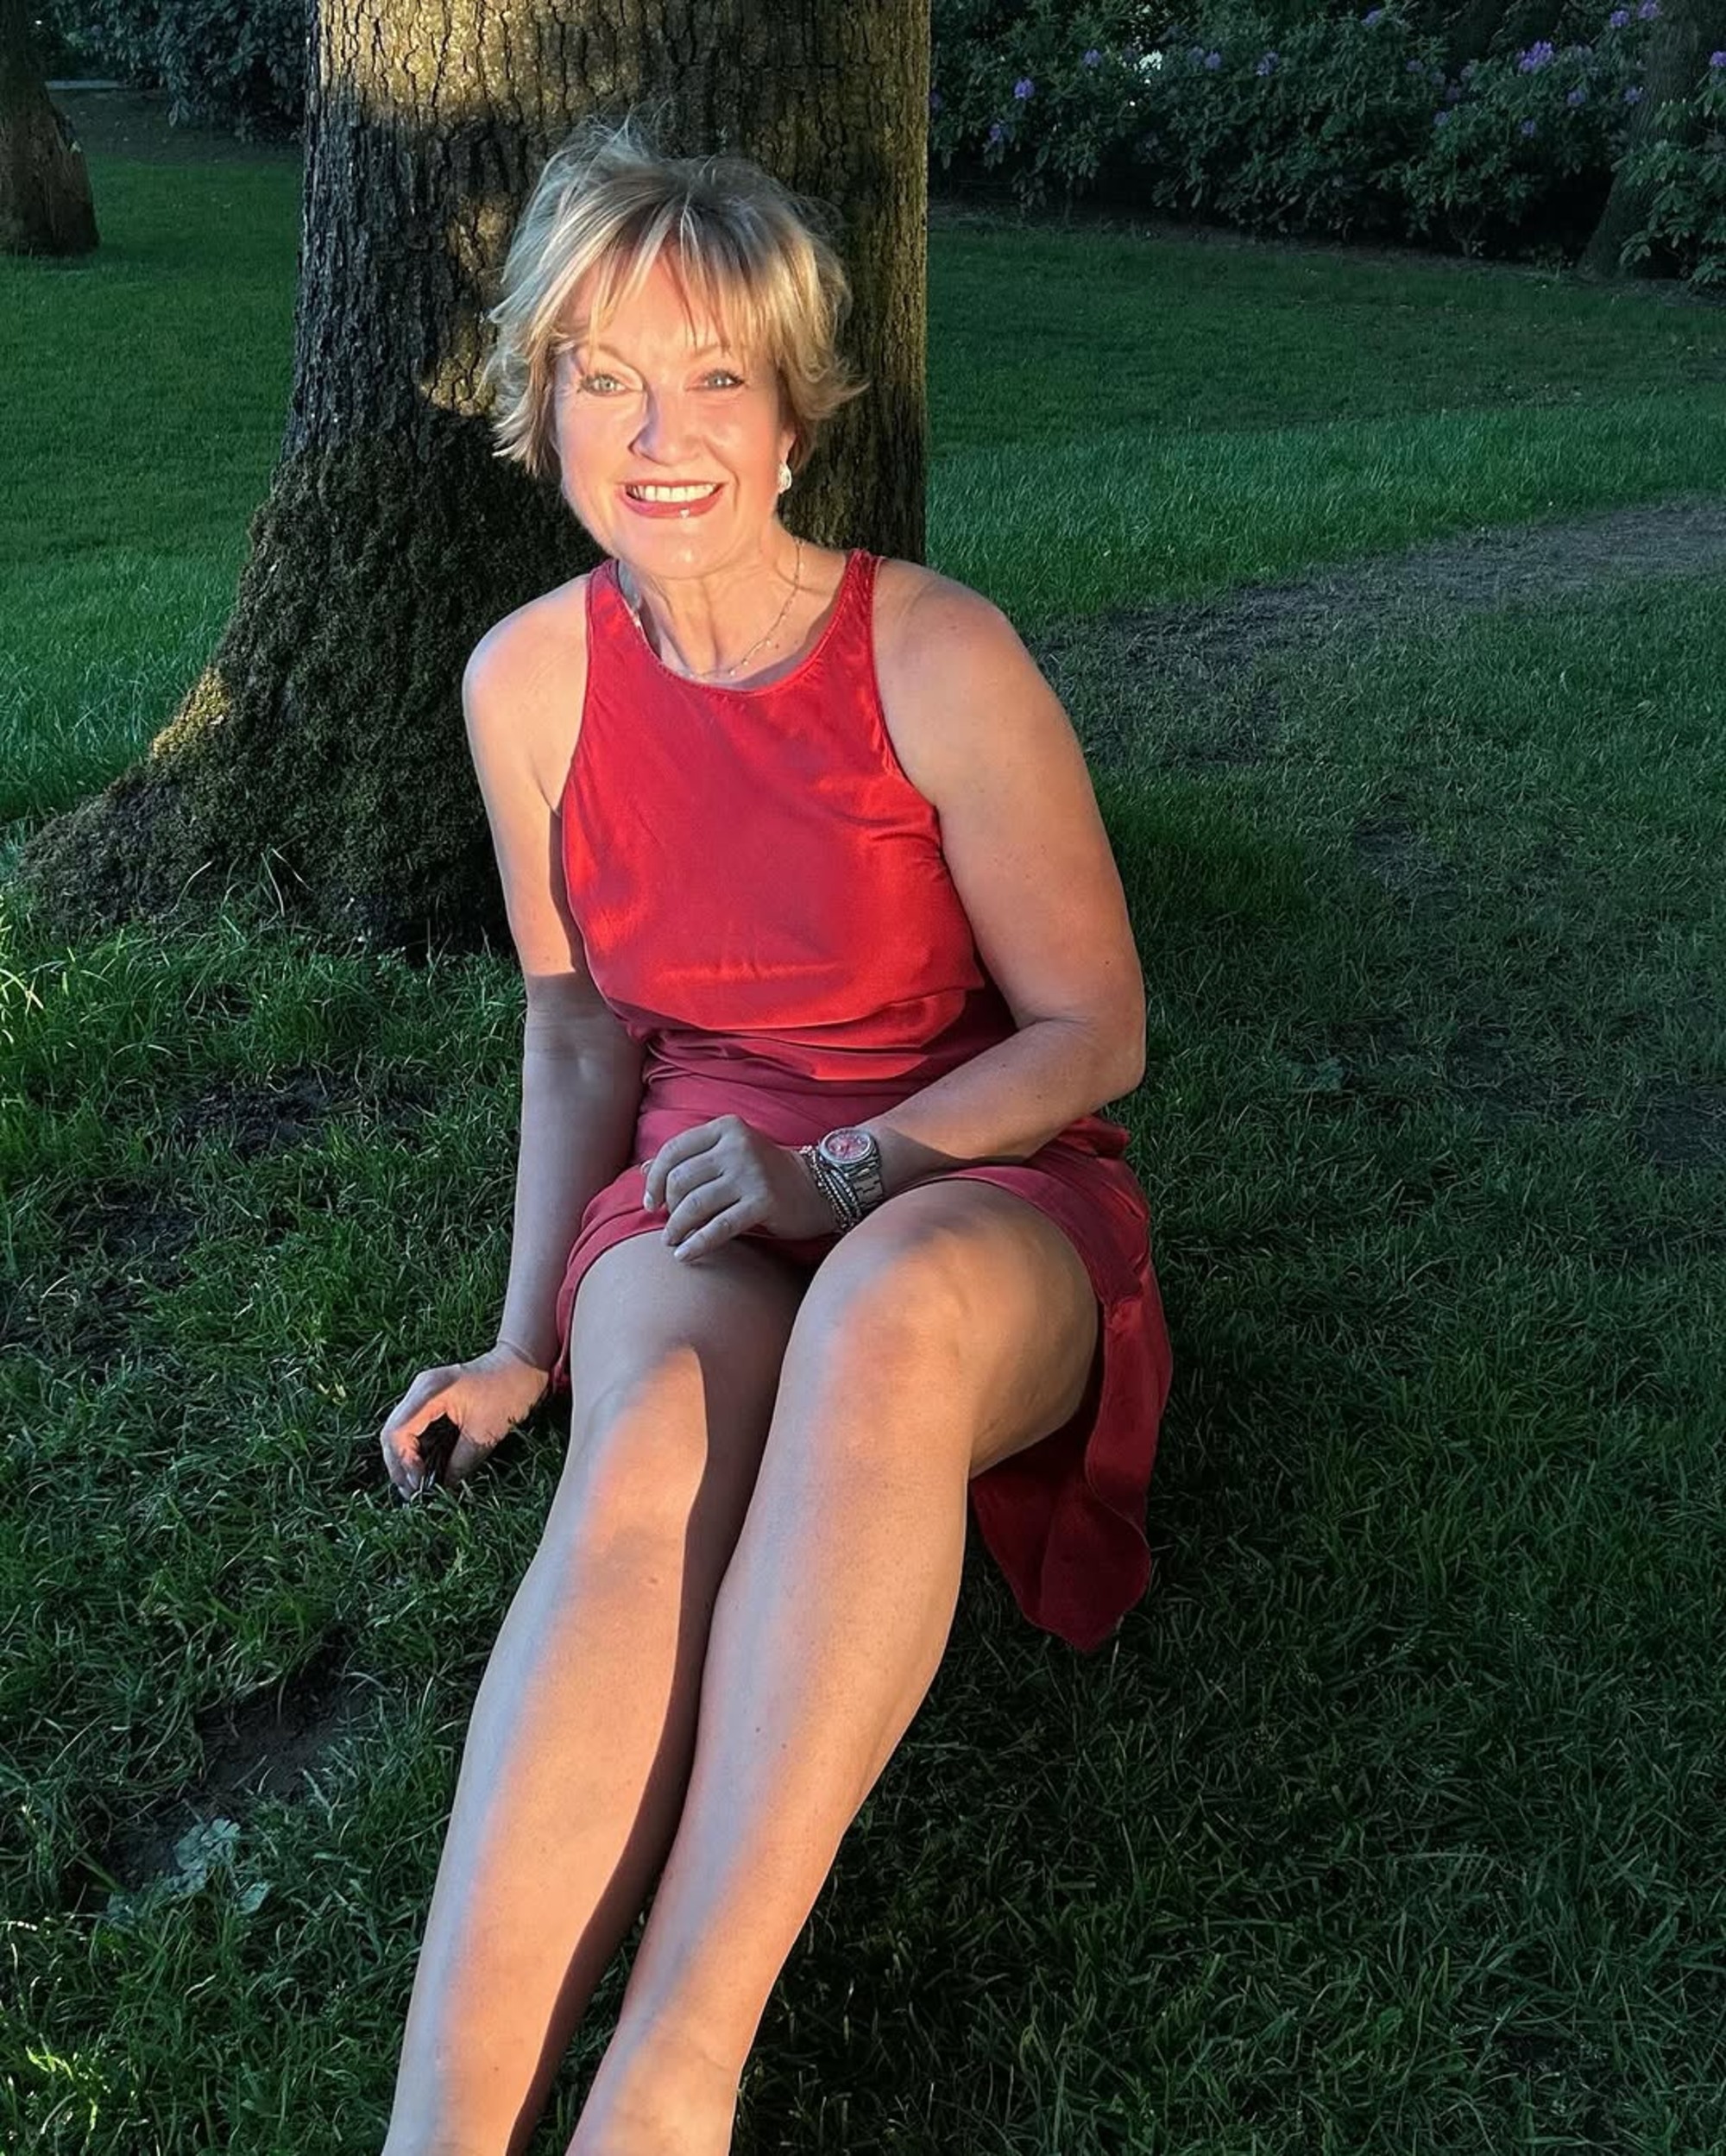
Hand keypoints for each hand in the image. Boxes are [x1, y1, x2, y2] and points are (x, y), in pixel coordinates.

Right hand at [378, 1342, 548, 1498]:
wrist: (522, 1364)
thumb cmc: (509, 1392)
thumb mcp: (485, 1434)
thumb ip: (459, 1463)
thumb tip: (442, 1488)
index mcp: (430, 1392)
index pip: (398, 1432)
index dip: (404, 1462)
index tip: (418, 1485)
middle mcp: (420, 1389)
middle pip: (392, 1432)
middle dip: (399, 1464)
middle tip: (411, 1492)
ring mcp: (423, 1392)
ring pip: (399, 1430)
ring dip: (404, 1459)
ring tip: (414, 1486)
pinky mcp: (430, 1399)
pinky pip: (412, 1426)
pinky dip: (414, 1448)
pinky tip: (422, 1468)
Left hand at [643, 1114, 838, 1259]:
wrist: (818, 1186)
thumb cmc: (764, 1172)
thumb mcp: (727, 1154)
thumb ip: (688, 1158)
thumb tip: (642, 1170)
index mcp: (726, 1128)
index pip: (673, 1150)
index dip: (654, 1179)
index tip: (650, 1203)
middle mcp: (737, 1147)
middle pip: (680, 1179)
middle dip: (667, 1207)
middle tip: (668, 1224)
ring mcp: (751, 1174)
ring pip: (695, 1204)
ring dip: (676, 1228)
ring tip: (671, 1241)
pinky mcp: (763, 1202)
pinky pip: (719, 1227)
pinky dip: (697, 1244)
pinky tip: (685, 1255)